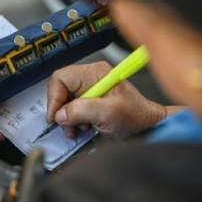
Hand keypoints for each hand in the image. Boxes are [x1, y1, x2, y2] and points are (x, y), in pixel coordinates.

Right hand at [47, 61, 165, 137]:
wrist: (147, 124)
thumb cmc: (135, 116)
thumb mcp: (108, 114)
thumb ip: (81, 111)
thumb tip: (60, 114)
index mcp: (95, 73)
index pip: (61, 78)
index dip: (54, 97)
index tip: (55, 116)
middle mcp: (90, 77)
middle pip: (61, 89)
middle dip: (61, 110)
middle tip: (67, 126)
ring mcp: (89, 87)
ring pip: (65, 100)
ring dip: (68, 117)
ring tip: (78, 129)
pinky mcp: (90, 97)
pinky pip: (72, 106)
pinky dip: (74, 119)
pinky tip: (84, 126)